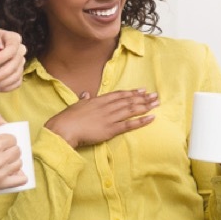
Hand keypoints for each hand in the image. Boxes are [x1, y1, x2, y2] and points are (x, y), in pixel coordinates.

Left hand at [0, 27, 26, 91]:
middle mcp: (20, 50)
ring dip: (2, 84)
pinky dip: (6, 88)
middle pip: (15, 65)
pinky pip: (16, 83)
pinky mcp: (18, 73)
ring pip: (16, 76)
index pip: (12, 49)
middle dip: (1, 75)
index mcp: (14, 38)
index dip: (0, 59)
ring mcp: (20, 63)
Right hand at [0, 112, 25, 194]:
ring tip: (5, 159)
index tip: (0, 140)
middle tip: (2, 149)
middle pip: (17, 150)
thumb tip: (4, 120)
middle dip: (12, 148)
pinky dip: (20, 176)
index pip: (12, 138)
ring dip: (15, 160)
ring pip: (19, 163)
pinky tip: (14, 172)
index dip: (7, 137)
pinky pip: (20, 180)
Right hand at [44, 89, 158, 148]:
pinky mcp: (111, 129)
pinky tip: (151, 118)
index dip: (132, 92)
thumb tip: (86, 94)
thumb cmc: (68, 118)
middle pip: (129, 101)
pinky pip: (129, 124)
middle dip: (143, 98)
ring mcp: (110, 117)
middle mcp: (107, 107)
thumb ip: (84, 99)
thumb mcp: (77, 105)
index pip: (119, 95)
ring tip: (156, 104)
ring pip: (131, 110)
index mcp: (99, 100)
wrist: (64, 128)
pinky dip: (141, 121)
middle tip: (155, 96)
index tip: (142, 90)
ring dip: (145, 106)